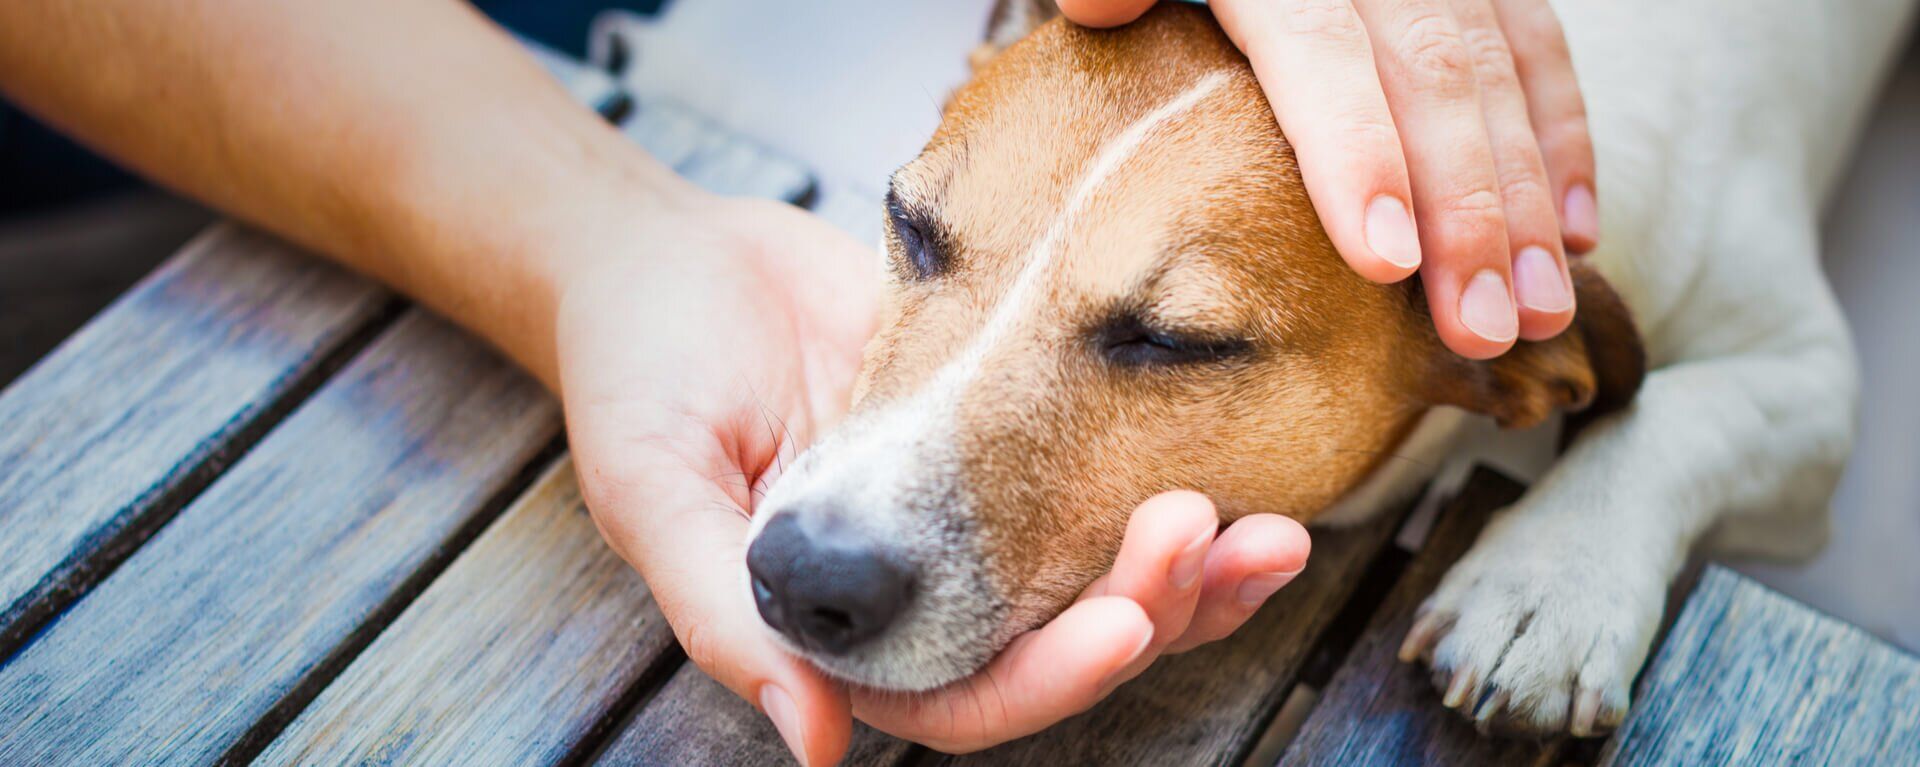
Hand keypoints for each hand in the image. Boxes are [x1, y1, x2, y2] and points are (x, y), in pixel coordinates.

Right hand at [556, 194, 1309, 763]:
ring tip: (1273, 532)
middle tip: (1212, 537)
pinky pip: (1108, 482)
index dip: (1052, 673)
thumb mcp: (655, 492)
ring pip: (1103, 583)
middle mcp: (923, 599)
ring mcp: (975, 521)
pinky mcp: (1016, 438)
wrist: (676, 259)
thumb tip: (815, 743)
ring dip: (1194, 573)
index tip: (1127, 620)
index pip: (968, 696)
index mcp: (845, 634)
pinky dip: (1174, 490)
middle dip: (1151, 609)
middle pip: (1063, 649)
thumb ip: (727, 619)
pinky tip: (1246, 480)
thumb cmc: (640, 373)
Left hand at [1060, 0, 1597, 358]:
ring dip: (1528, 197)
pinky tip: (1572, 238)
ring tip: (1538, 312)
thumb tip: (1099, 6)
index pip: (1321, 52)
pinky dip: (1563, 141)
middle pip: (1431, 78)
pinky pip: (1537, 46)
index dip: (1356, 152)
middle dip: (1469, 212)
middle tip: (1483, 328)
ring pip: (1498, 73)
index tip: (1383, 260)